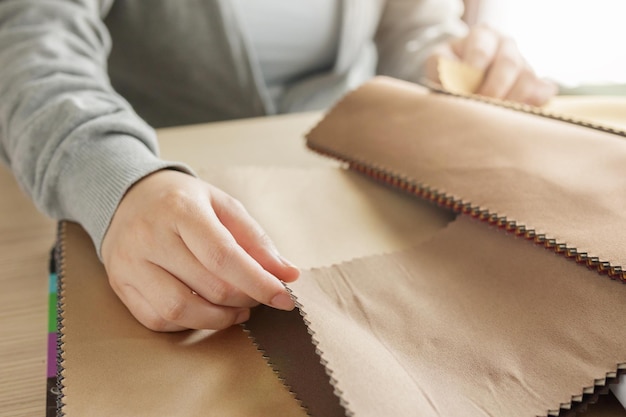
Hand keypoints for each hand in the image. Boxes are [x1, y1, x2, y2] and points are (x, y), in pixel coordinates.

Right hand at [101, 170, 299, 331]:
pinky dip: (189, 323)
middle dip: (244, 299)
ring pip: (180, 311)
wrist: (128, 197)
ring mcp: (129, 263)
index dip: (258, 283)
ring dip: (219, 319)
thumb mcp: (223, 206)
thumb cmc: (183, 202)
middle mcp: (149, 237)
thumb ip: (255, 240)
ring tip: (237, 309)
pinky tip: (204, 309)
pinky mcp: (119, 284)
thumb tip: (287, 274)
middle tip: (258, 295)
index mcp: (180, 210)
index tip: (284, 298)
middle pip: (208, 286)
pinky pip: (157, 319)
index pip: (224, 256)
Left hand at [425, 25, 556, 105]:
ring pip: (527, 78)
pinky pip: (543, 92)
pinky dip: (532, 104)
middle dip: (494, 89)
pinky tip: (515, 116)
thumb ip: (444, 70)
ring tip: (494, 116)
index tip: (464, 90)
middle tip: (480, 106)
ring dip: (511, 100)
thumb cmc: (448, 70)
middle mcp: (506, 46)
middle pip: (509, 64)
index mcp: (482, 36)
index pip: (482, 50)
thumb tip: (456, 84)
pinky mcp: (535, 82)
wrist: (461, 78)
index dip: (474, 71)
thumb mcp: (438, 65)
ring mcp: (524, 62)